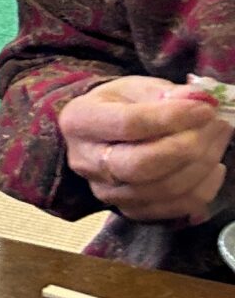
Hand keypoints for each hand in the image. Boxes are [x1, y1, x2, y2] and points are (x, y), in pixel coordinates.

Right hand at [58, 77, 232, 223]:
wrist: (104, 133)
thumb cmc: (121, 105)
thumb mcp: (137, 88)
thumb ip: (167, 93)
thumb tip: (200, 100)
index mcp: (80, 121)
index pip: (128, 124)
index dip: (172, 118)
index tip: (205, 109)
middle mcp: (85, 161)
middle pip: (141, 165)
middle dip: (188, 147)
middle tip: (216, 125)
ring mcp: (105, 191)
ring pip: (163, 189)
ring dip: (203, 165)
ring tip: (219, 139)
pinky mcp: (129, 210)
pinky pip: (174, 208)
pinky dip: (204, 189)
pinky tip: (213, 167)